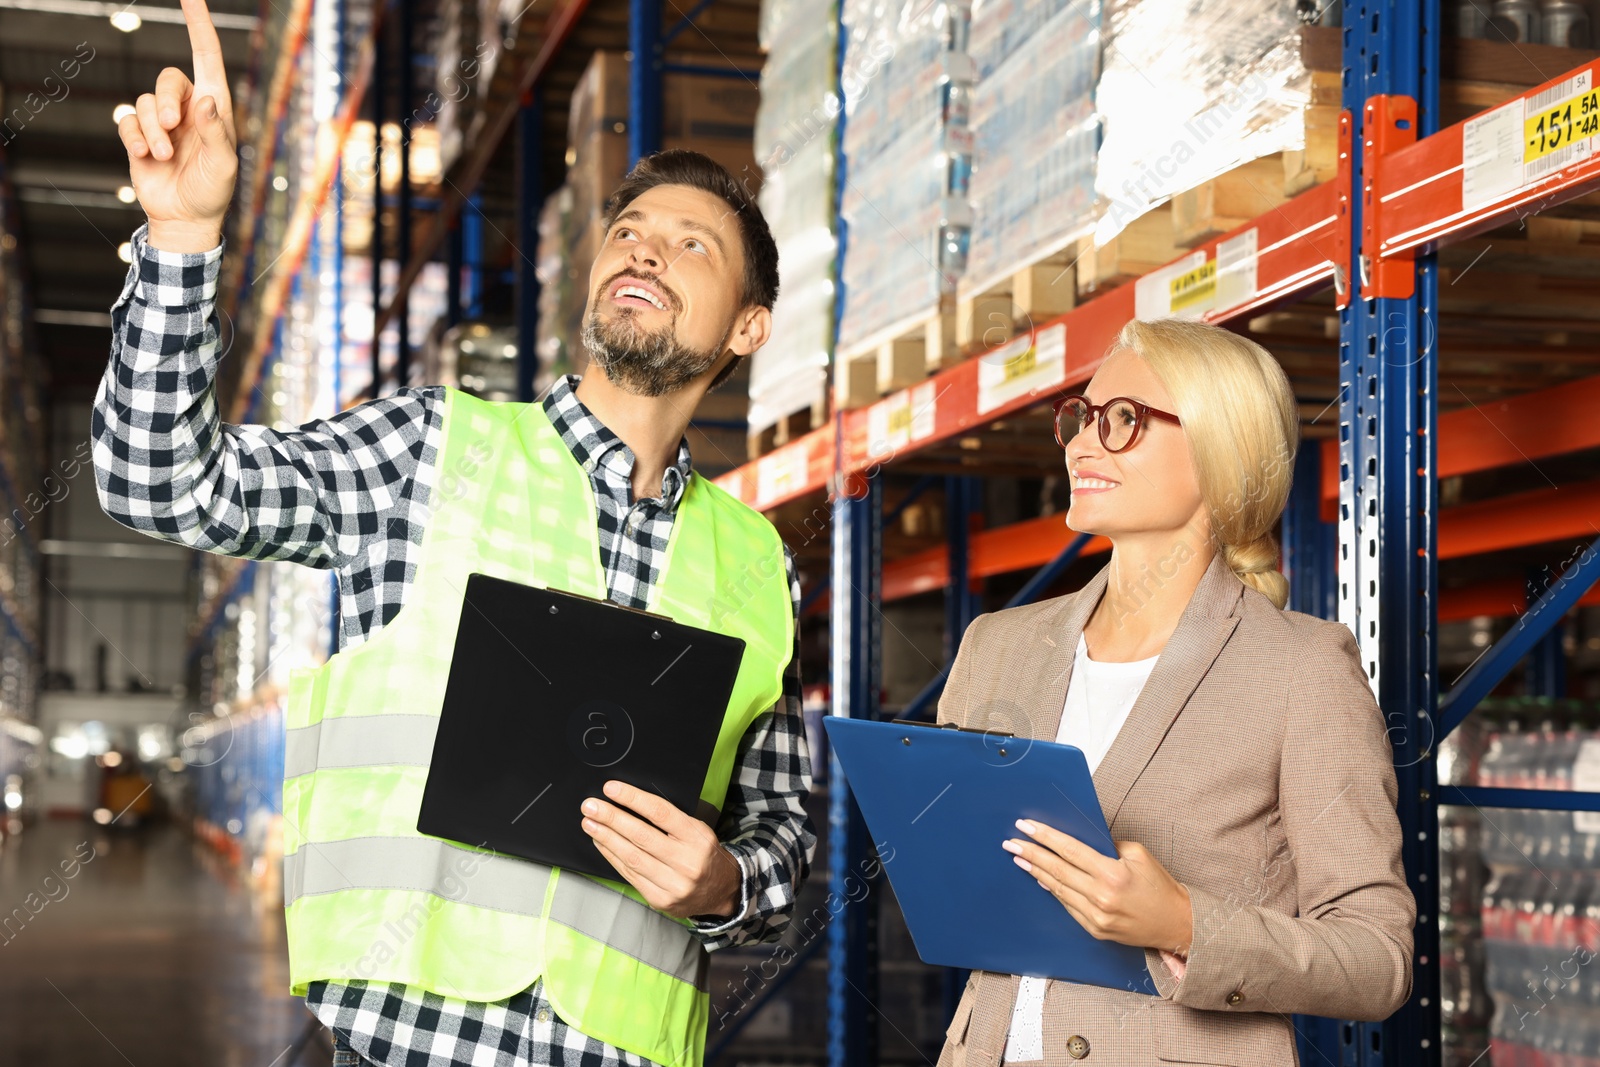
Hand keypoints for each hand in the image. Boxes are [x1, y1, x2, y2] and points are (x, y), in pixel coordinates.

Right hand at [118, 0, 237, 252]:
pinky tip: (148, 158)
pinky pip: (127, 121)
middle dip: (166, 101)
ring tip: (165, 157)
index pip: (206, 56)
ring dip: (153, 131)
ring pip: (144, 102)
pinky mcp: (139, 136)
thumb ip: (216, 132)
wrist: (186, 218)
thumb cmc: (214, 191)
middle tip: (171, 127)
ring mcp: (162, 121)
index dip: (198, 25)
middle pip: (168, 78)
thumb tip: (205, 99)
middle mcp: (188, 107)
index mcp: (215, 106)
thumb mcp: (224, 165)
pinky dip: (135, 138)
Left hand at [580, 780, 741, 920]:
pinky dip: (612, 857)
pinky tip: (601, 844)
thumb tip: (630, 802)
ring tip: (590, 824)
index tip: (611, 789)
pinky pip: (630, 875)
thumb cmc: (704, 854)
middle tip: (591, 807)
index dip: (632, 799)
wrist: (722, 891)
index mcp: (697, 837)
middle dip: (611, 818)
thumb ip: (670, 820)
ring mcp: (673, 884)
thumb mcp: (697, 830)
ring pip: (632, 857)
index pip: (660, 813)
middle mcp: (686, 861)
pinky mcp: (660, 900)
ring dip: (606, 838)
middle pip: (641, 836)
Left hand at [1004, 819, 1192, 957]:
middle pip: (1057, 870)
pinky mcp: (1096, 930)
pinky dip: (1053, 891)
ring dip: (1036, 871)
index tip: (1026, 825)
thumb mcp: (1139, 855)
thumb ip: (1107, 846)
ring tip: (1020, 858)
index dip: (1045, 837)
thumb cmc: (1160, 887)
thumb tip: (1080, 842)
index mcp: (1112, 874)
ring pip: (1058, 889)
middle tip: (1011, 842)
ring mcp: (1096, 917)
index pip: (1070, 850)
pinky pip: (1068, 906)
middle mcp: (1101, 897)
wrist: (1177, 924)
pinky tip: (1041, 879)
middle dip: (1031, 853)